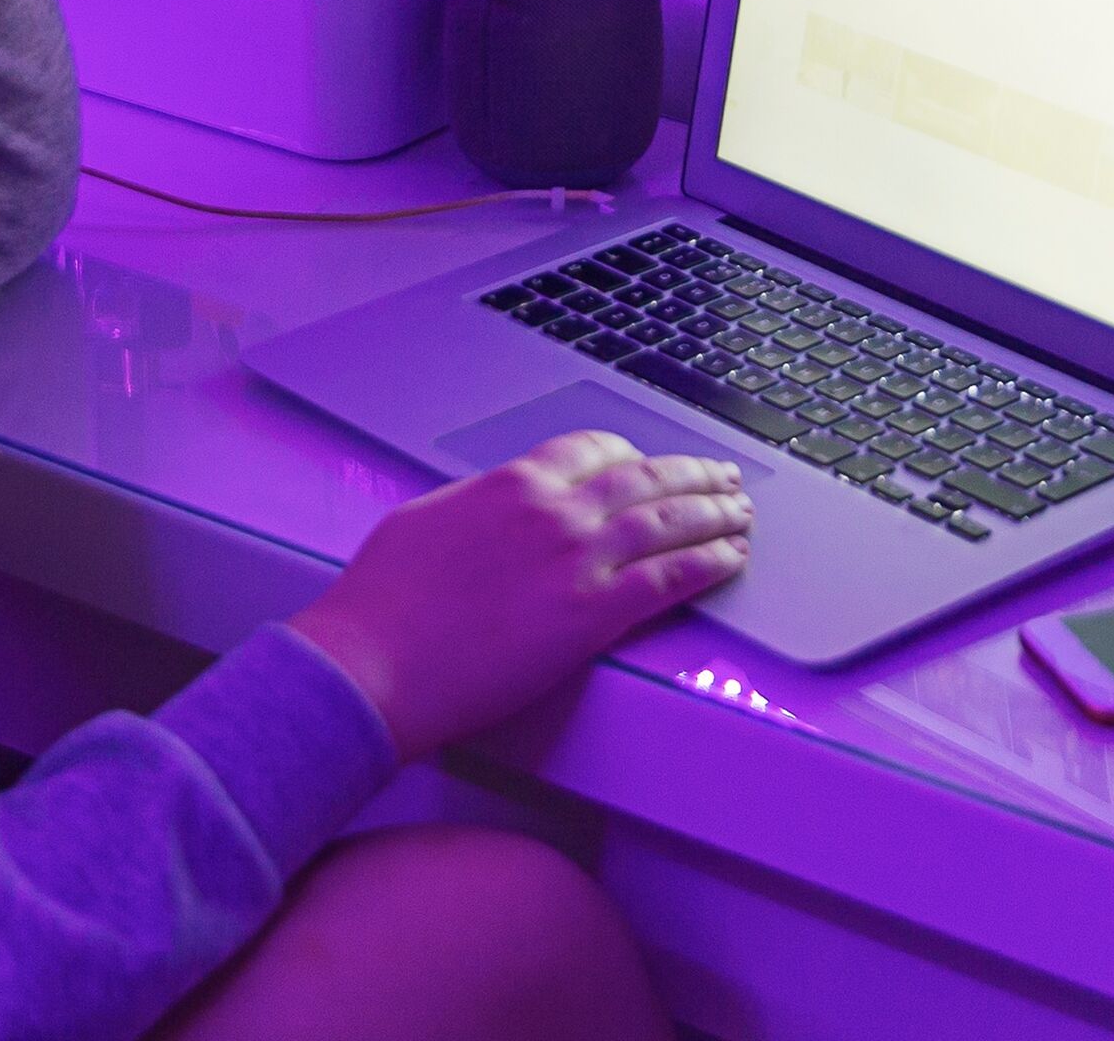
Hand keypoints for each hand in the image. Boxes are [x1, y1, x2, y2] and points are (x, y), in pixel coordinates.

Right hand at [284, 432, 752, 758]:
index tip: (650, 465)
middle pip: (646, 480)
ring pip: (669, 523)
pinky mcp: (593, 616)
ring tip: (742, 515)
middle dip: (693, 476)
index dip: (633, 457)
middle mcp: (554, 512)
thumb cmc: (383, 602)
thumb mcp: (426, 521)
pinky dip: (709, 564)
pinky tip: (731, 560)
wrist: (372, 662)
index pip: (594, 451)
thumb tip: (498, 507)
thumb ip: (477, 506)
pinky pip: (670, 579)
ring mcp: (578, 562)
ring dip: (715, 515)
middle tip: (724, 479)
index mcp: (512, 483)